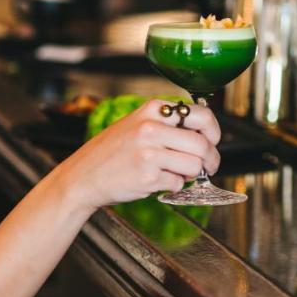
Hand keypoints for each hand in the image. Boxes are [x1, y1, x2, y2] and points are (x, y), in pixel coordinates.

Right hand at [50, 99, 221, 212]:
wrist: (82, 176)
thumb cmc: (112, 152)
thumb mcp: (138, 125)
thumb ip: (169, 125)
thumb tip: (205, 135)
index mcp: (152, 110)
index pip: (201, 115)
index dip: (214, 131)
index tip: (212, 140)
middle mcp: (151, 128)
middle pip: (203, 144)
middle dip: (211, 159)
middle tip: (208, 166)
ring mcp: (149, 153)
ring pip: (195, 166)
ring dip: (191, 174)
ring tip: (175, 173)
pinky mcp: (148, 177)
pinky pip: (178, 183)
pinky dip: (172, 186)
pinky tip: (156, 180)